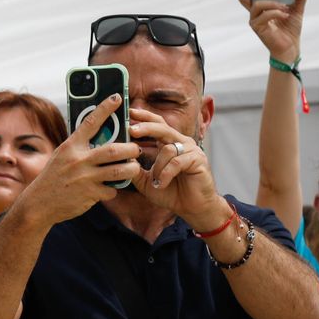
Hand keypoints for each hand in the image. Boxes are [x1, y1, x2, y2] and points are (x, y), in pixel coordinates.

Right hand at [10, 95, 139, 227]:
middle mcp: (78, 160)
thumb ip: (79, 148)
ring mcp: (85, 178)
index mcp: (70, 147)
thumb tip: (102, 138)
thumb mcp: (61, 157)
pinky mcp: (90, 194)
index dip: (105, 108)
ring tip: (133, 167)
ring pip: (120, 170)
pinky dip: (113, 189)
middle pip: (115, 150)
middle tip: (136, 149)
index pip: (90, 122)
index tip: (116, 98)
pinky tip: (108, 188)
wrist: (38, 204)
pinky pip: (112, 190)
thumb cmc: (53, 177)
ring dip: (131, 169)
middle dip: (132, 149)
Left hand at [126, 109, 225, 226]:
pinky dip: (166, 173)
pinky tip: (162, 183)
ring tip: (156, 181)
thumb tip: (119, 158)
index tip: (130, 111)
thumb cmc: (170, 192)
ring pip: (167, 149)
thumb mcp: (146, 181)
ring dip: (157, 167)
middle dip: (146, 127)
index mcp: (168, 144)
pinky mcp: (198, 160)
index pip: (157, 124)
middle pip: (163, 128)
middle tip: (132, 130)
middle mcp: (181, 143)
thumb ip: (134, 169)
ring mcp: (191, 150)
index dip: (144, 116)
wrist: (192, 208)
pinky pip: (176, 162)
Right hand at [238, 0, 306, 62]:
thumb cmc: (290, 27)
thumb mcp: (298, 8)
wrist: (291, 46)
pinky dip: (275, 13)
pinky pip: (264, 16)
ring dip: (271, 3)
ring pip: (255, 5)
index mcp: (262, 5)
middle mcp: (255, 11)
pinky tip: (284, 15)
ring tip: (283, 6)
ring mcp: (255, 20)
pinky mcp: (258, 28)